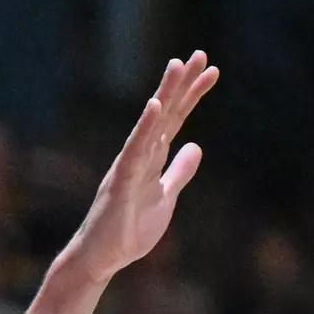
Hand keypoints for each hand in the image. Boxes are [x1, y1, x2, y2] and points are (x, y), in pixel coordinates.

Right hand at [67, 52, 219, 278]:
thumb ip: (178, 172)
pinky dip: (144, 130)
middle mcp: (138, 155)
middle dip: (181, 84)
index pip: (175, 120)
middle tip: (199, 54)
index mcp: (151, 158)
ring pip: (149, 125)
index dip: (192, 96)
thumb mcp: (165, 198)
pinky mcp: (121, 184)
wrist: (101, 259)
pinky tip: (154, 107)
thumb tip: (195, 147)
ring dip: (163, 94)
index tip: (211, 71)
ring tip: (176, 66)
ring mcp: (128, 167)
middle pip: (164, 114)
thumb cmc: (128, 229)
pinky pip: (134, 153)